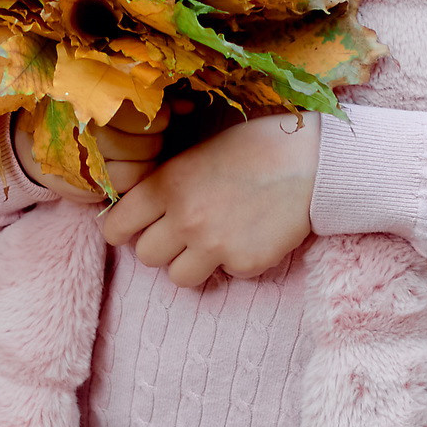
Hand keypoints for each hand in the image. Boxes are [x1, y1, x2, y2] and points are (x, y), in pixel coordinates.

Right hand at [12, 110, 166, 203]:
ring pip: (140, 168)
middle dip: (154, 140)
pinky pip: (125, 188)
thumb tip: (191, 107)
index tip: (156, 117)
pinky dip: (132, 179)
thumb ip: (151, 99)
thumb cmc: (81, 114)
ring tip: (137, 151)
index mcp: (91, 98)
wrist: (32, 143)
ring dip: (146, 161)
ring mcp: (83, 161)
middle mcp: (84, 129)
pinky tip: (126, 167)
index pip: (146, 113)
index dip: (160, 117)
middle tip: (146, 136)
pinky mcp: (82, 187)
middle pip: (147, 142)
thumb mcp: (110, 96)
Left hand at [99, 113, 318, 289]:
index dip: (122, 231)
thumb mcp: (196, 155)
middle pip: (146, 256)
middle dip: (162, 247)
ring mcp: (214, 245)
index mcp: (167, 185)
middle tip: (183, 233)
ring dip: (191, 263)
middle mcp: (185, 218)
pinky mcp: (244, 264)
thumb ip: (166, 185)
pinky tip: (250, 235)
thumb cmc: (253, 149)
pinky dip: (233, 261)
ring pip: (177, 277)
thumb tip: (141, 213)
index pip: (115, 227)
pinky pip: (223, 276)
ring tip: (213, 240)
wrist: (311, 161)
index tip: (132, 230)